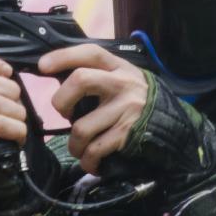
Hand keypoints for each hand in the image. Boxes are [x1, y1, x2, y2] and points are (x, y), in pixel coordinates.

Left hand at [38, 44, 149, 175]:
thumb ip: (97, 76)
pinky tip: (91, 162)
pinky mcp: (127, 133)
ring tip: (79, 148)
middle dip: (61, 101)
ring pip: (81, 127)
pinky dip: (88, 161)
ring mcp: (126, 109)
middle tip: (64, 114)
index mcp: (118, 67)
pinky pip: (95, 150)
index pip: (90, 53)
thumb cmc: (135, 102)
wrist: (172, 126)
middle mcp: (123, 84)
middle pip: (81, 80)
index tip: (43, 66)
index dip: (64, 56)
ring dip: (74, 144)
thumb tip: (58, 78)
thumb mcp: (121, 80)